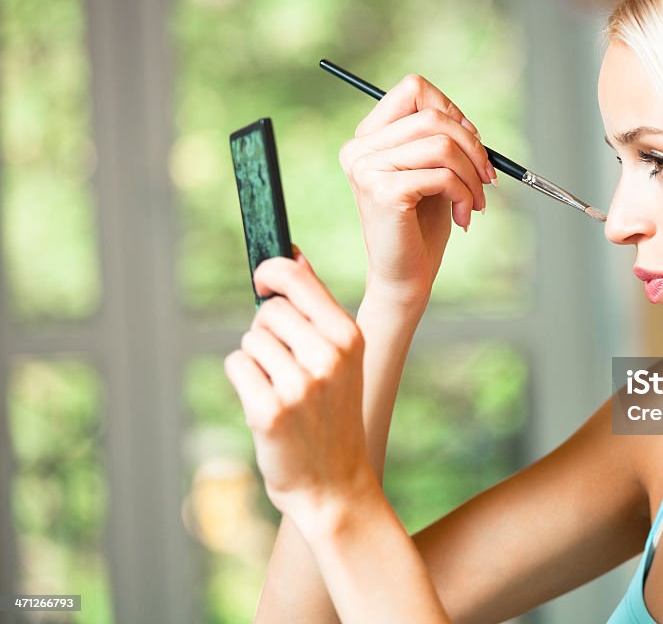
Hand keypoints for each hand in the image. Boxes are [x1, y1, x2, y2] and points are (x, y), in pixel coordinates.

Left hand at [224, 249, 373, 528]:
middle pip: (268, 310)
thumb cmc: (334, 415)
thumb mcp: (342, 357)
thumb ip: (317, 307)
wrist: (334, 484)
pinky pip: (236, 365)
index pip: (296, 279)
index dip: (272, 272)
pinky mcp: (269, 411)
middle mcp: (328, 357)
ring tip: (281, 389)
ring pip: (250, 339)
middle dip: (267, 330)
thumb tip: (292, 254)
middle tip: (284, 362)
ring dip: (256, 359)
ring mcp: (299, 385)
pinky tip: (265, 403)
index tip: (264, 280)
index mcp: (349, 337)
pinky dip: (243, 380)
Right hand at [339, 73, 496, 302]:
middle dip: (473, 148)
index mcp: (368, 137)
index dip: (452, 110)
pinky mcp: (382, 192)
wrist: (405, 276)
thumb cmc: (421, 226)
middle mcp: (359, 149)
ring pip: (442, 146)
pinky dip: (465, 195)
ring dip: (472, 177)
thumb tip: (467, 122)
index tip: (471, 146)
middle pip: (433, 116)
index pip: (414, 89)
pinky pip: (442, 176)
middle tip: (487, 179)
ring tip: (475, 203)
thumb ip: (440, 139)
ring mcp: (366, 169)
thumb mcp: (432, 171)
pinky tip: (464, 216)